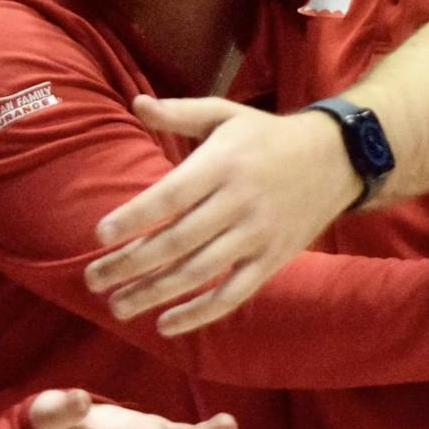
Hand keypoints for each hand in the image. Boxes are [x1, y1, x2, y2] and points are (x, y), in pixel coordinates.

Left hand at [86, 97, 356, 335]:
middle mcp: (239, 201)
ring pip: (200, 272)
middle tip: (92, 280)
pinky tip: (166, 324)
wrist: (336, 158)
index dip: (134, 217)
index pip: (171, 196)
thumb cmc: (266, 135)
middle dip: (131, 264)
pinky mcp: (272, 260)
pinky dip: (200, 313)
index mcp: (223, 164)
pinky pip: (234, 294)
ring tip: (118, 307)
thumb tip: (135, 104)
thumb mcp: (225, 115)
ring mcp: (258, 235)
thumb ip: (179, 113)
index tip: (99, 234)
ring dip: (155, 293)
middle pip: (178, 240)